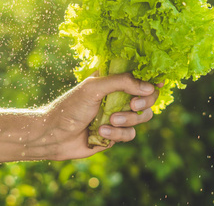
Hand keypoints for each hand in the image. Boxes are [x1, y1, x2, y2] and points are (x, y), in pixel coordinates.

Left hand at [24, 73, 160, 160]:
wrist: (54, 136)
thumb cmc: (70, 107)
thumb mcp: (94, 88)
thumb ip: (122, 83)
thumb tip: (150, 87)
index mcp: (113, 81)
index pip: (139, 76)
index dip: (152, 79)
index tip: (160, 83)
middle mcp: (119, 97)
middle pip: (148, 97)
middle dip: (144, 102)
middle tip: (133, 105)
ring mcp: (119, 116)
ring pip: (142, 117)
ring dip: (128, 120)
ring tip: (110, 121)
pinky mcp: (116, 134)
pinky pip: (130, 134)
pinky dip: (118, 134)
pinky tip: (101, 132)